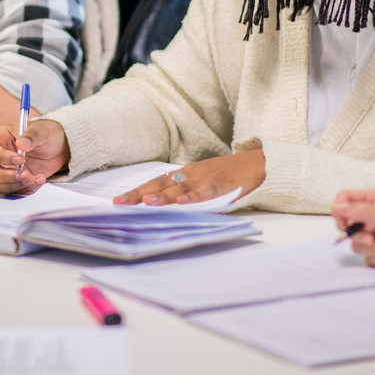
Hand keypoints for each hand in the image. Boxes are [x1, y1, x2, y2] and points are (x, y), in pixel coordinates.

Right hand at [0, 119, 68, 193]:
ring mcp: (1, 170)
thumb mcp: (42, 131)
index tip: (20, 159)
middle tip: (24, 174)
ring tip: (32, 178)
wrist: (56, 148)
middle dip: (3, 176)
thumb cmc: (45, 135)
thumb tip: (22, 143)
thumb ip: (32, 135)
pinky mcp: (10, 182)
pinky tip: (38, 180)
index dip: (1, 157)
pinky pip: (9, 192)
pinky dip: (24, 190)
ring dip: (12, 185)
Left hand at [112, 149, 264, 205]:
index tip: (118, 202)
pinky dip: (194, 197)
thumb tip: (160, 209)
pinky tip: (183, 203)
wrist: (256, 164)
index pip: (155, 183)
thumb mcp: (199, 182)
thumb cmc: (224, 176)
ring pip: (180, 188)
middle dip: (140, 194)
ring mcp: (205, 178)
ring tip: (146, 203)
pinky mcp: (222, 183)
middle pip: (161, 184)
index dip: (136, 192)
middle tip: (121, 203)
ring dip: (163, 196)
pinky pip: (206, 191)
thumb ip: (182, 193)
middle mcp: (190, 175)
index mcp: (182, 175)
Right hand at [331, 189, 374, 269]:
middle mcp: (374, 217)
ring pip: (358, 244)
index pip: (346, 199)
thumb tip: (337, 207)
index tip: (345, 222)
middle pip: (348, 225)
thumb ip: (362, 212)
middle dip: (361, 235)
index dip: (341, 210)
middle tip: (373, 238)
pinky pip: (369, 257)